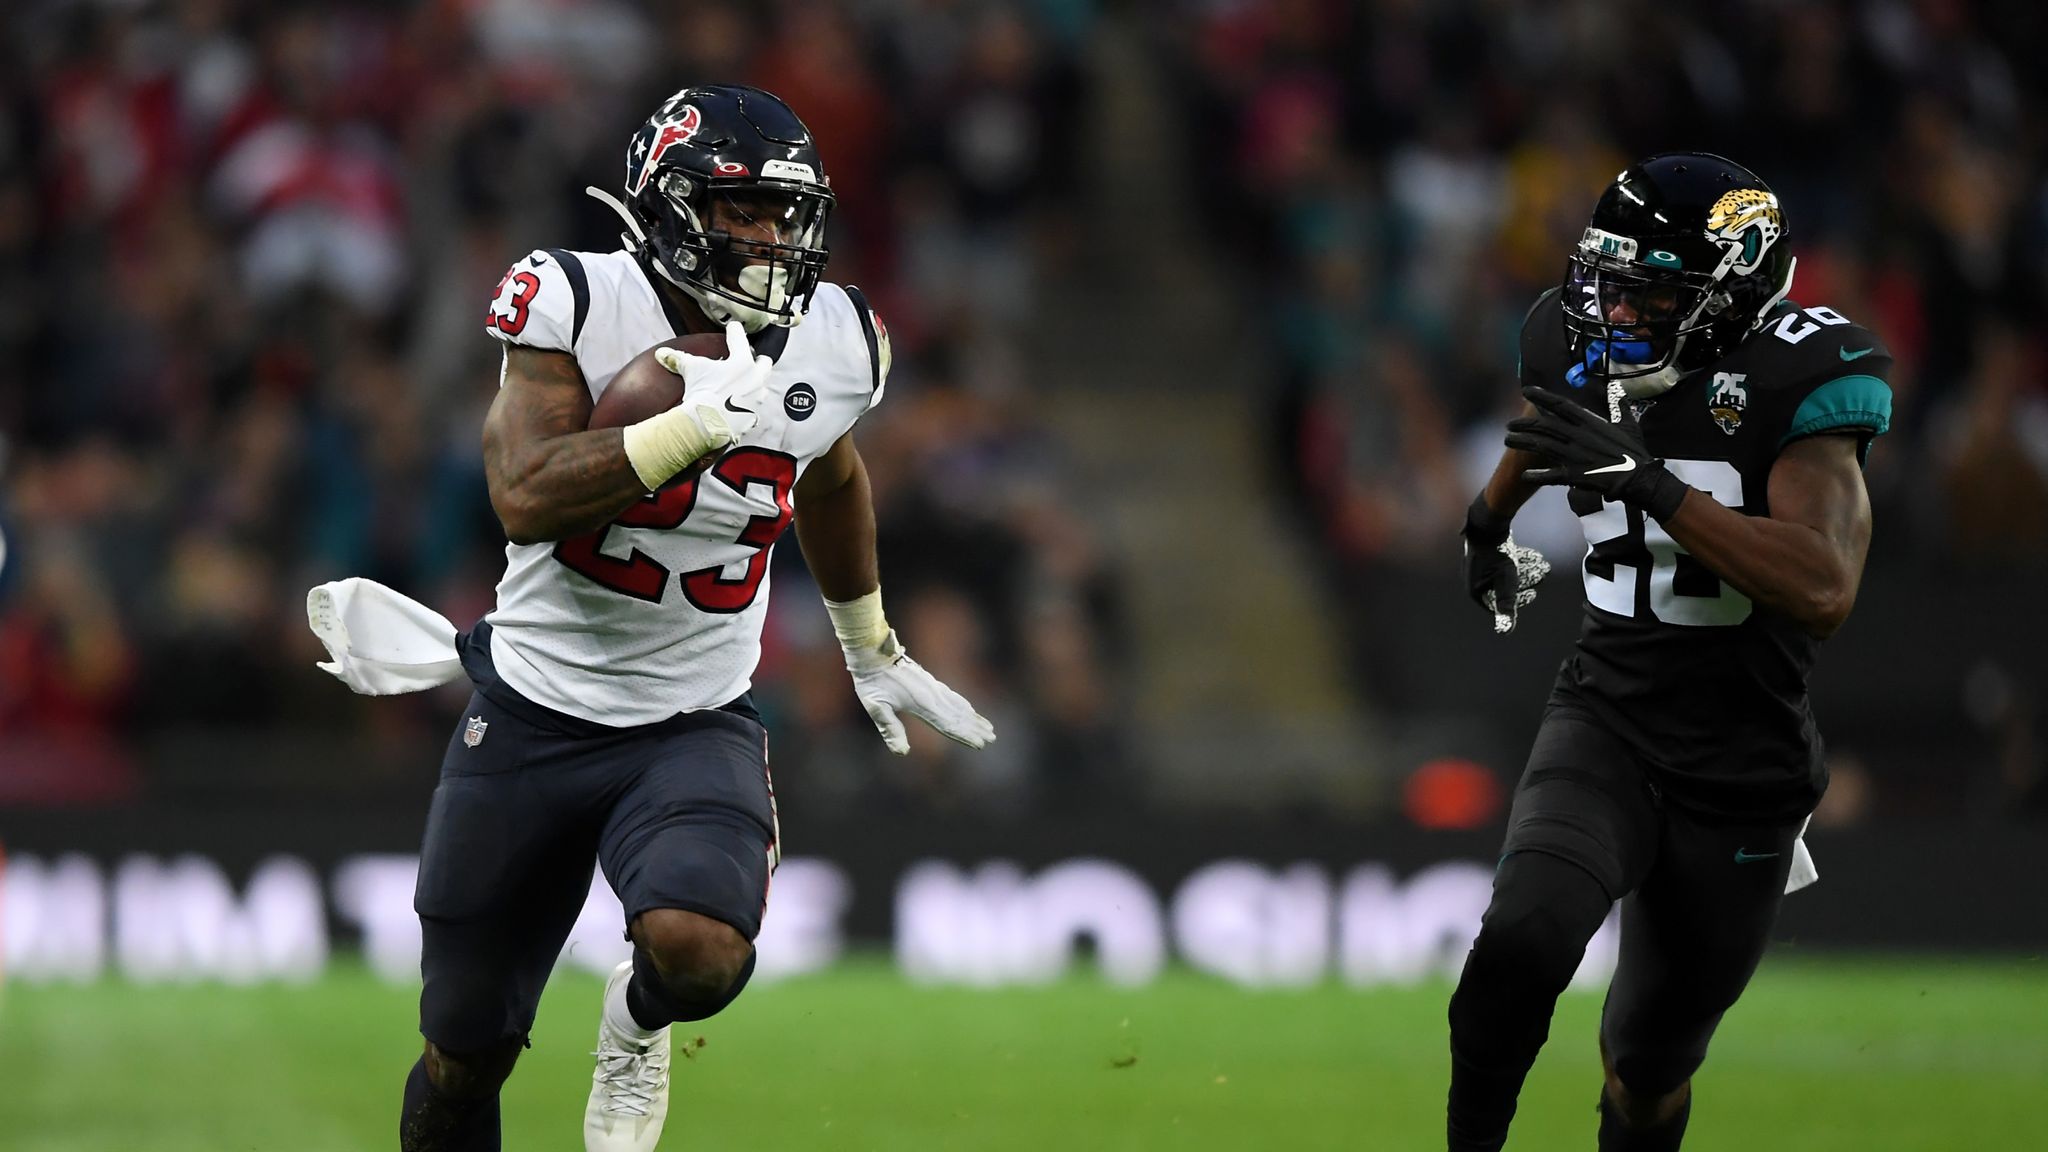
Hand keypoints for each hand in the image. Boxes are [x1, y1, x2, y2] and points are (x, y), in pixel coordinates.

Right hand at [653, 319, 775, 444]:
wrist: (707, 423)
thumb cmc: (702, 393)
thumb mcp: (690, 370)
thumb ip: (678, 359)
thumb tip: (662, 354)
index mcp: (742, 361)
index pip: (740, 338)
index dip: (735, 331)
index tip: (733, 329)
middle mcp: (756, 378)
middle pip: (764, 363)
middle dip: (757, 361)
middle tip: (747, 361)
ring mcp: (757, 397)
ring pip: (763, 386)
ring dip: (755, 384)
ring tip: (743, 385)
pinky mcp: (754, 415)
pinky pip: (756, 407)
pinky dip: (748, 406)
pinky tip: (739, 406)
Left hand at [843, 630, 995, 754]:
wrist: (873, 652)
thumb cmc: (872, 682)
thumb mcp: (876, 707)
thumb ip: (890, 729)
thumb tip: (902, 752)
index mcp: (922, 704)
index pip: (948, 725)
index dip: (965, 736)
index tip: (980, 745)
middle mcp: (932, 695)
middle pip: (958, 716)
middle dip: (975, 728)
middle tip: (992, 739)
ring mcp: (933, 687)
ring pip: (958, 705)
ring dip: (974, 717)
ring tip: (988, 726)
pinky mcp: (930, 682)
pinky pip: (952, 696)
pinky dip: (964, 705)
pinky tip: (969, 708)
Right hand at [1462, 495, 1549, 633]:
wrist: (1488, 524)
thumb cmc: (1496, 557)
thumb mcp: (1505, 584)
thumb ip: (1506, 607)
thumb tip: (1505, 632)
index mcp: (1475, 591)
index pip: (1497, 604)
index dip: (1518, 600)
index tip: (1533, 592)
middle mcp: (1474, 579)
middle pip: (1504, 587)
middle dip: (1526, 581)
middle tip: (1542, 573)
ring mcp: (1479, 564)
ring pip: (1506, 572)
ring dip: (1526, 569)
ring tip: (1542, 563)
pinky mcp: (1485, 551)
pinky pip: (1503, 561)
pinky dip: (1519, 560)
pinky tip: (1532, 555)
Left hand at [1506, 386, 1688, 521]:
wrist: (1639, 477)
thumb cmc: (1634, 450)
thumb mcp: (1628, 423)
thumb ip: (1619, 404)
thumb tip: (1616, 387)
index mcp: (1589, 422)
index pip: (1560, 405)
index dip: (1541, 397)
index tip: (1526, 391)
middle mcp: (1578, 436)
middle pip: (1544, 426)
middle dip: (1524, 424)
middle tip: (1509, 424)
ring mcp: (1574, 456)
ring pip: (1542, 447)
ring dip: (1522, 443)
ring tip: (1507, 441)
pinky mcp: (1574, 475)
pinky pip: (1551, 475)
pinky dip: (1537, 475)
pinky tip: (1524, 475)